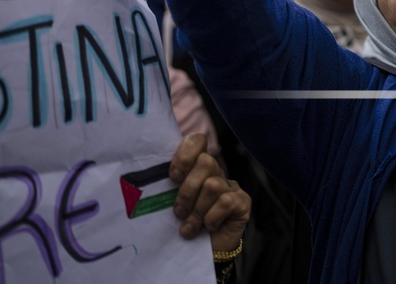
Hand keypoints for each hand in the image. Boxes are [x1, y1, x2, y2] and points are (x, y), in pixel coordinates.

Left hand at [170, 133, 249, 252]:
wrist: (201, 255)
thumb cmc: (183, 226)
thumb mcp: (171, 203)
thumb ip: (167, 186)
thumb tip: (152, 177)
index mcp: (197, 168)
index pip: (197, 141)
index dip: (184, 155)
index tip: (173, 177)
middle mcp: (216, 173)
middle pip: (205, 162)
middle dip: (187, 191)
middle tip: (179, 211)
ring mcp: (231, 186)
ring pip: (213, 185)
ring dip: (197, 211)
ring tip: (189, 227)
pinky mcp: (243, 202)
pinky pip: (226, 202)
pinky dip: (212, 218)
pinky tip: (209, 227)